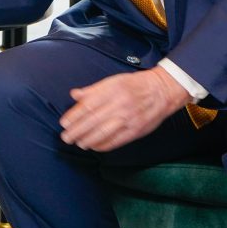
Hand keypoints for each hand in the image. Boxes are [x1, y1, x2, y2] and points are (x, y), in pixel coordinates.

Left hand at [58, 67, 191, 151]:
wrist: (162, 91)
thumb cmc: (134, 85)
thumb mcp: (113, 80)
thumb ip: (93, 90)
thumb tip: (74, 95)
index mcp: (112, 90)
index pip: (88, 105)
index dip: (74, 116)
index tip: (64, 123)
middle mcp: (119, 105)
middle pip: (93, 121)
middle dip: (77, 131)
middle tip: (66, 137)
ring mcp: (128, 119)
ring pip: (103, 133)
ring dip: (87, 140)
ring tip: (77, 143)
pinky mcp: (136, 131)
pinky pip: (116, 141)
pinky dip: (103, 145)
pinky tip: (94, 146)